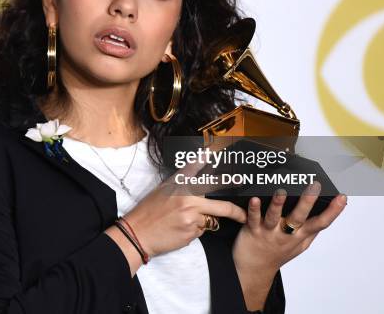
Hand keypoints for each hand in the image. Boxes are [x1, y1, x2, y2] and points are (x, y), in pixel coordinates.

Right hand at [124, 159, 246, 257]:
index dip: (211, 157)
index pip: (197, 167)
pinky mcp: (191, 231)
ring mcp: (191, 215)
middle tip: (245, 212)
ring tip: (184, 220)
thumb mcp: (164, 190)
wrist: (138, 233)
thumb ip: (183, 182)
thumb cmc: (149, 211)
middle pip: (222, 204)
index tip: (221, 150)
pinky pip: (202, 230)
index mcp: (179, 184)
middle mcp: (188, 197)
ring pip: (211, 220)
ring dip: (205, 221)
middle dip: (236, 210)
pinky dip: (195, 230)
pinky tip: (180, 228)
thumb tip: (199, 171)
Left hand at [233, 181, 347, 275]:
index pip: (321, 223)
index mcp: (300, 236)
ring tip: (282, 191)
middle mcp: (286, 234)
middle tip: (315, 186)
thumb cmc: (277, 253)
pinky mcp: (252, 231)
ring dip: (278, 204)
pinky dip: (254, 209)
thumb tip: (325, 211)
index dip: (333, 211)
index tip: (342, 197)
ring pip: (274, 217)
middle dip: (308, 202)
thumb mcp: (299, 245)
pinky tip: (254, 199)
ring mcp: (269, 233)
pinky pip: (252, 218)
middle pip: (299, 218)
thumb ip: (310, 231)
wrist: (254, 270)